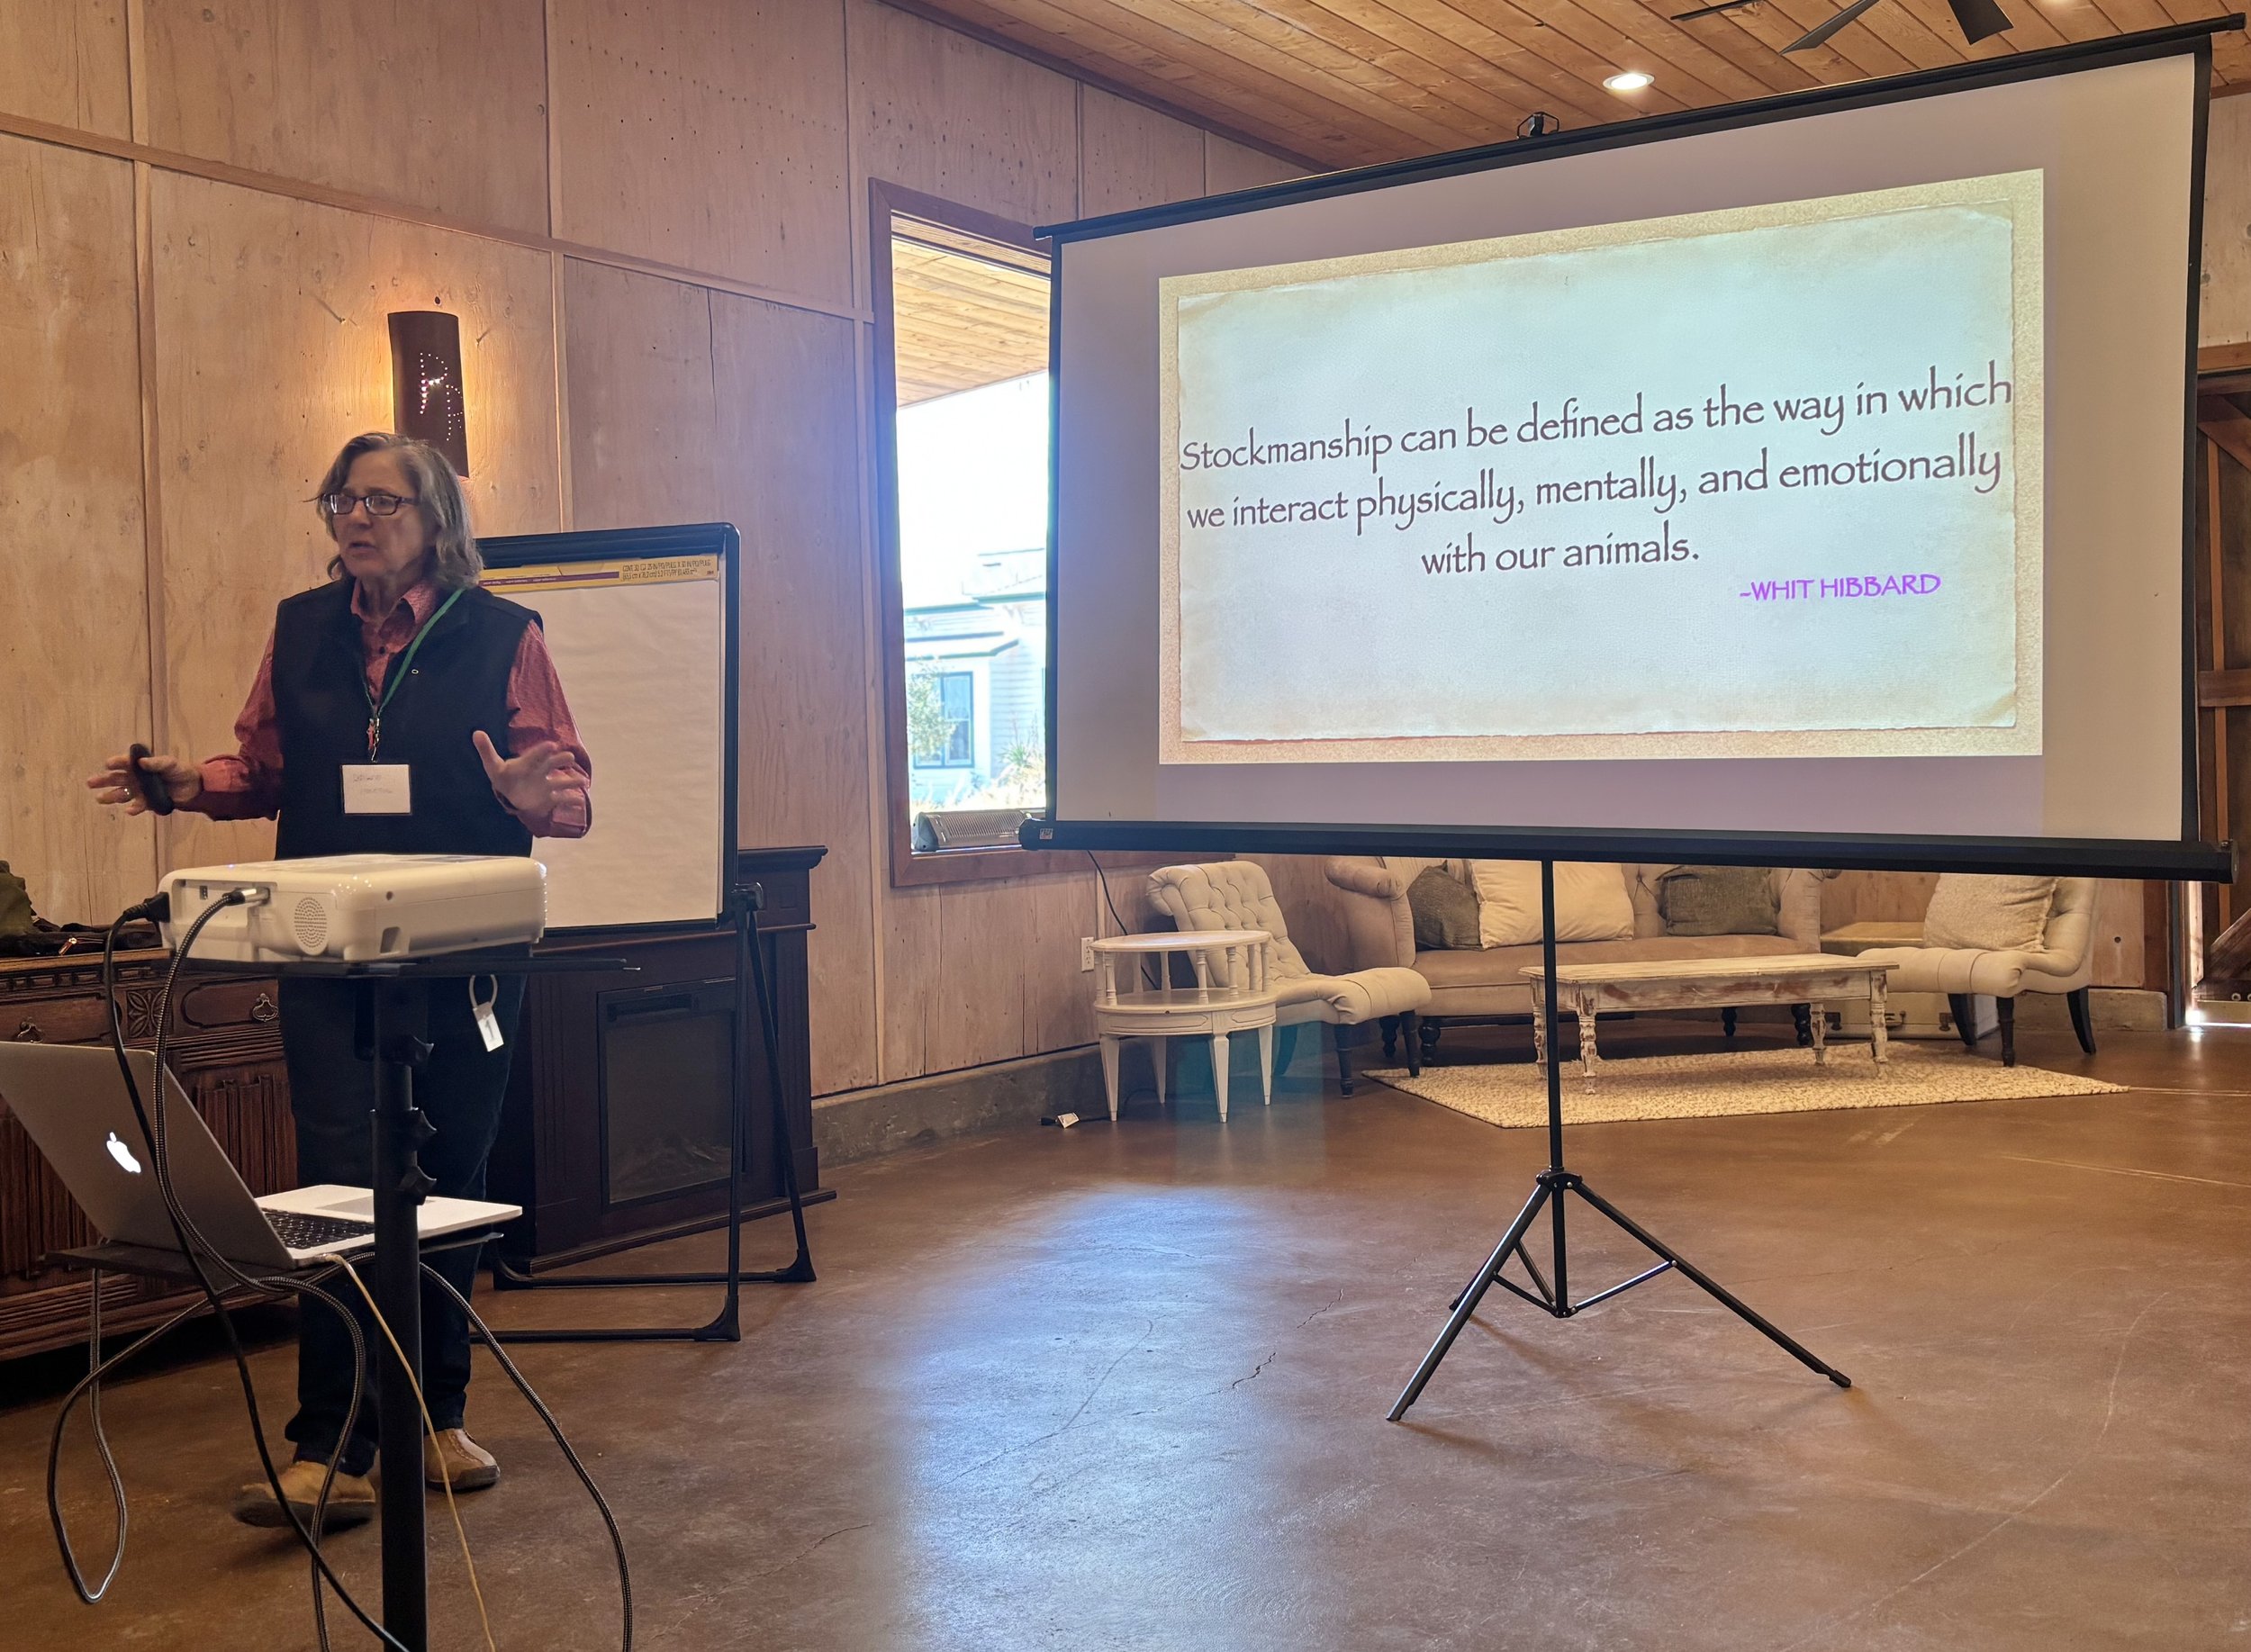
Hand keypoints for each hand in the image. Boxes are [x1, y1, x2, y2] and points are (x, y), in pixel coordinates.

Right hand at [85, 750, 200, 814]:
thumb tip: (141, 761)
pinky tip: (129, 811)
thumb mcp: (170, 763)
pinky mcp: (148, 802)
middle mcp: (136, 778)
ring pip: (122, 793)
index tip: (109, 764)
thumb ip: (157, 763)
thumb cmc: (179, 770)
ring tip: (100, 799)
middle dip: (104, 780)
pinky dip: (134, 808)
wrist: (192, 786)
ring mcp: (140, 790)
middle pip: (117, 779)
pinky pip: (138, 805)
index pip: (125, 763)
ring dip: (112, 796)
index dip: (117, 762)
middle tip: (90, 783)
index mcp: (140, 765)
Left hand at [473, 730, 575, 818]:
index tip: (551, 745)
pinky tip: (580, 801)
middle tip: (569, 756)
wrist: (512, 791)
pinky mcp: (549, 798)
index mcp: (528, 762)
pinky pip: (562, 798)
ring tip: (582, 781)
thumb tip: (476, 733)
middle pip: (552, 764)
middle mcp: (540, 771)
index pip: (535, 755)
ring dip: (571, 781)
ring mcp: (546, 785)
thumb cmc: (504, 776)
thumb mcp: (493, 765)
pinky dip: (571, 800)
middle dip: (560, 760)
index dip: (542, 750)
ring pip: (561, 781)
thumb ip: (486, 750)